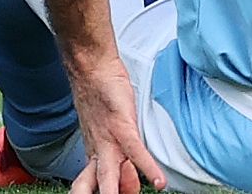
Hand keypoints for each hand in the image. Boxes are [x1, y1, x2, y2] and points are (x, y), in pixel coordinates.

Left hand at [69, 64, 167, 193]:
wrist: (92, 69)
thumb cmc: (102, 98)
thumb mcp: (111, 134)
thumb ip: (121, 161)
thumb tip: (134, 184)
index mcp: (94, 155)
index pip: (97, 186)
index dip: (105, 193)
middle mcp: (98, 152)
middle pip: (92, 186)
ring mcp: (108, 141)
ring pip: (108, 176)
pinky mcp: (121, 127)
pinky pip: (136, 152)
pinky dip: (148, 168)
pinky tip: (159, 182)